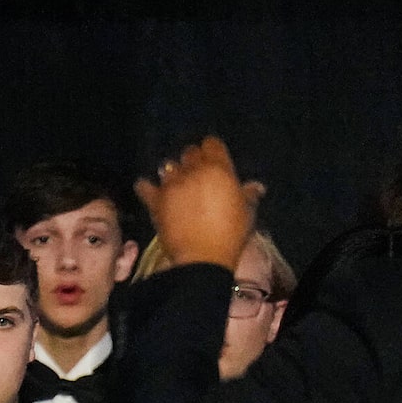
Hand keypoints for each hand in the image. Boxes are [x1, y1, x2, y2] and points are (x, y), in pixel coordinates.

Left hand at [134, 135, 263, 272]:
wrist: (202, 258)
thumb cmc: (230, 235)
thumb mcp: (246, 213)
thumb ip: (248, 195)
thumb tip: (256, 187)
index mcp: (218, 168)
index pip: (212, 144)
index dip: (212, 151)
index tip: (215, 162)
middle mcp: (193, 170)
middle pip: (190, 153)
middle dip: (193, 161)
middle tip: (197, 176)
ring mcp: (172, 185)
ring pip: (168, 166)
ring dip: (172, 173)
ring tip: (176, 185)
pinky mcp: (155, 201)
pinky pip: (144, 186)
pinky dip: (146, 187)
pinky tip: (148, 190)